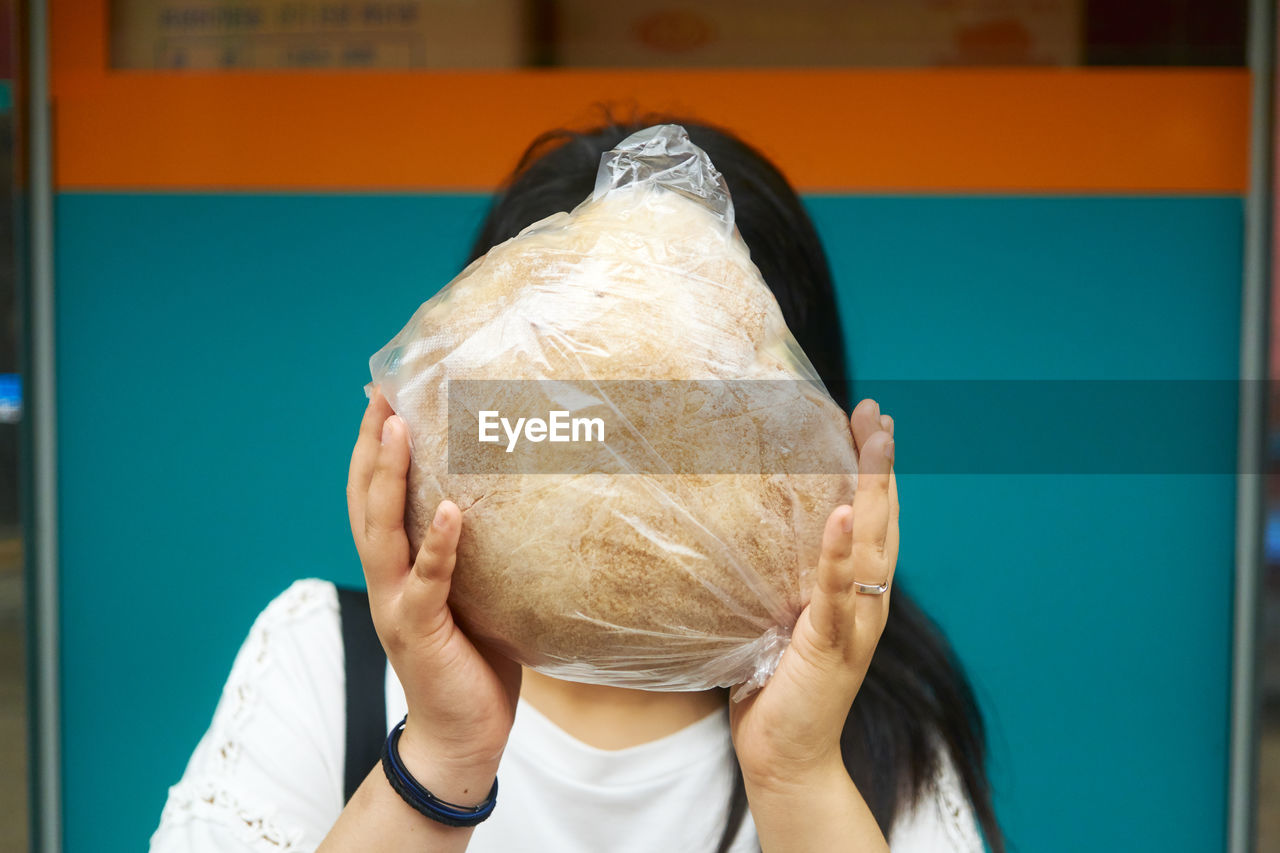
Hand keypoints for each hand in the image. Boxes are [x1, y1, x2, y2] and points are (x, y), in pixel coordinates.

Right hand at [346, 389, 520, 804]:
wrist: (463, 736)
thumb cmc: (474, 660)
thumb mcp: (474, 592)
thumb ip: (473, 551)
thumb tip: (510, 497)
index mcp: (395, 568)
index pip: (374, 497)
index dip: (374, 447)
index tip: (383, 395)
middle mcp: (385, 579)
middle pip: (365, 500)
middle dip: (372, 445)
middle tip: (382, 393)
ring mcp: (396, 604)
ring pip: (382, 530)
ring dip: (389, 477)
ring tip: (399, 428)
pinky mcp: (420, 631)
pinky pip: (428, 581)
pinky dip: (439, 545)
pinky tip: (452, 511)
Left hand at [729, 398, 897, 790]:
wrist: (785, 760)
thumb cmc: (774, 691)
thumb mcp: (777, 622)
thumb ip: (781, 583)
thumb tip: (746, 535)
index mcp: (853, 597)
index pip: (871, 522)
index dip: (874, 471)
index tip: (869, 422)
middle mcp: (865, 606)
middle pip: (882, 522)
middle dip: (881, 465)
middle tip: (877, 414)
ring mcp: (853, 626)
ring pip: (870, 545)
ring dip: (873, 489)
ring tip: (874, 440)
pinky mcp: (829, 648)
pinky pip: (834, 592)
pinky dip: (837, 550)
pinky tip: (841, 510)